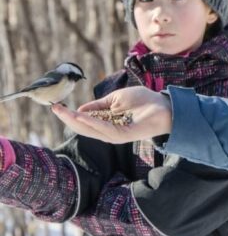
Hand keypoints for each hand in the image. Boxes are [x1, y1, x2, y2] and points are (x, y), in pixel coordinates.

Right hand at [51, 86, 171, 143]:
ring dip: (76, 121)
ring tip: (63, 112)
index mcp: (106, 122)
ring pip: (91, 130)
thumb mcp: (116, 98)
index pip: (84, 121)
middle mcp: (108, 130)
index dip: (70, 114)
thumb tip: (80, 109)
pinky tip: (82, 116)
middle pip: (83, 128)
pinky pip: (105, 130)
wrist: (164, 105)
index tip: (56, 105)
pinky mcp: (123, 136)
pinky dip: (92, 123)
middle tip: (55, 108)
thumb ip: (99, 105)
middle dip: (68, 118)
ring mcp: (115, 135)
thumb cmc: (143, 100)